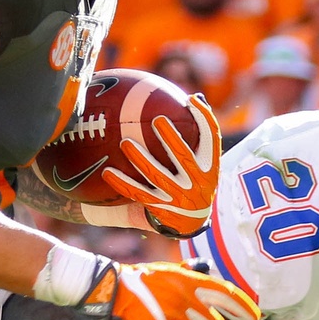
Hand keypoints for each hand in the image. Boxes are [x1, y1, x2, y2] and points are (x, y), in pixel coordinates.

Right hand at [79, 260, 259, 319]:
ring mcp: (172, 318)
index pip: (226, 294)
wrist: (112, 289)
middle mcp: (186, 300)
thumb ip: (191, 273)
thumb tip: (209, 270)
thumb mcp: (169, 270)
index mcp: (190, 281)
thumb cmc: (141, 279)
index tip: (255, 317)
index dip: (243, 306)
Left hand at [99, 94, 222, 237]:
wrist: (191, 222)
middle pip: (183, 158)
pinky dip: (122, 183)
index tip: (190, 100)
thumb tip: (193, 97)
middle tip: (157, 119)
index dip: (204, 119)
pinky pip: (137, 193)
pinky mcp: (159, 207)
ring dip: (140, 159)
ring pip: (156, 176)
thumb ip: (199, 135)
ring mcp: (177, 197)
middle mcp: (196, 183)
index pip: (211, 140)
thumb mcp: (204, 163)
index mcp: (210, 168)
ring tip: (125, 143)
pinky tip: (107, 172)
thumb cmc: (195, 181)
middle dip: (171, 139)